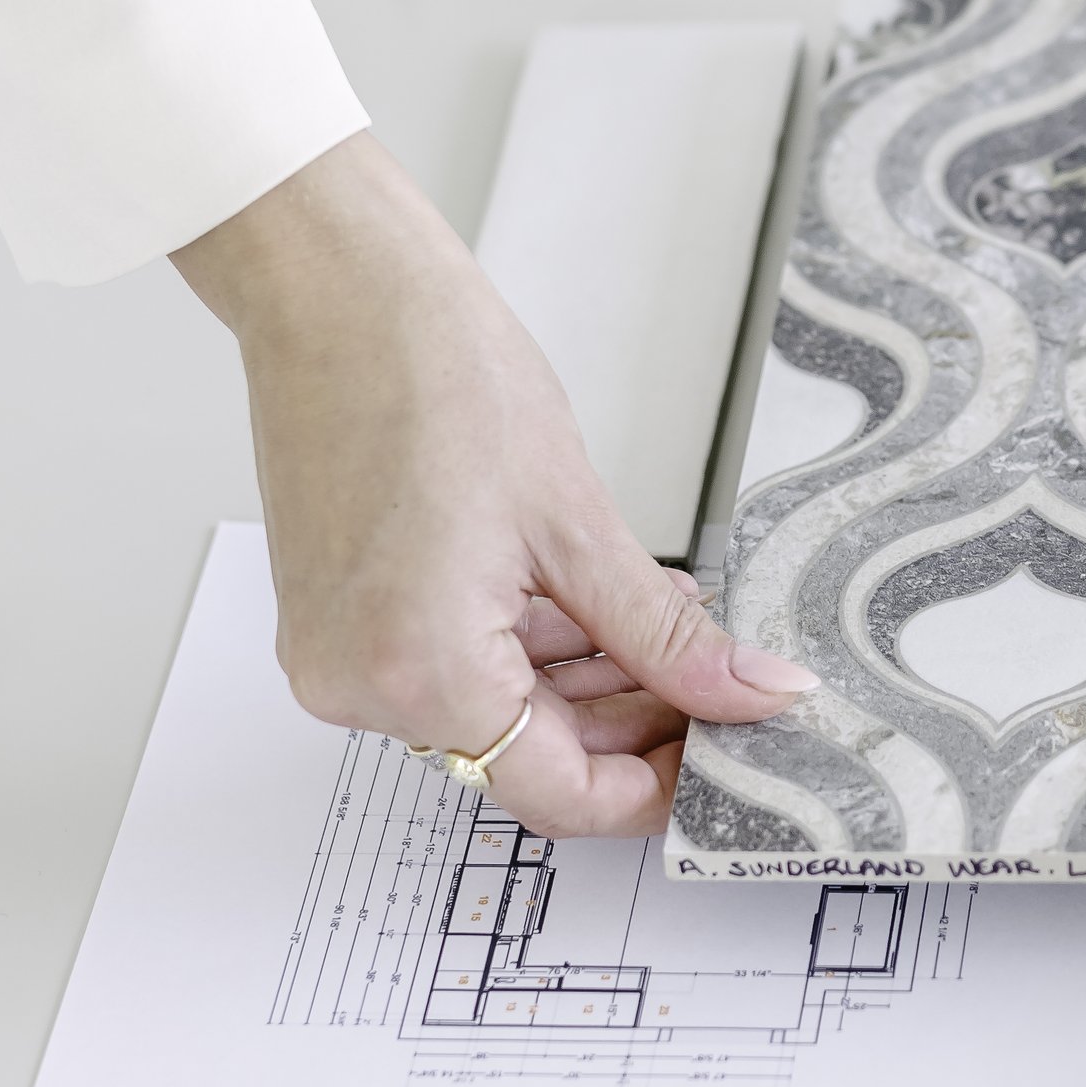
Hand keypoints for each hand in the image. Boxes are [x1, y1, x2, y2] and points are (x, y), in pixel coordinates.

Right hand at [174, 132, 811, 833]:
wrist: (335, 291)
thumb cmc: (434, 372)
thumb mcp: (579, 524)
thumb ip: (668, 636)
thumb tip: (751, 692)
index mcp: (419, 672)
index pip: (558, 795)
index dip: (652, 789)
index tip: (718, 759)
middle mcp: (360, 685)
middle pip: (525, 757)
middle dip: (628, 724)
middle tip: (715, 685)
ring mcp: (338, 655)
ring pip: (491, 714)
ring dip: (584, 684)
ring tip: (668, 631)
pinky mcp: (335, 620)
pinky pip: (446, 669)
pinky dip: (524, 651)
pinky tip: (597, 610)